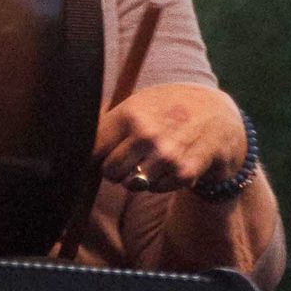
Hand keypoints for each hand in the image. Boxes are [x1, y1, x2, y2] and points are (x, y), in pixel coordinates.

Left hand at [96, 82, 250, 198]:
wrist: (219, 116)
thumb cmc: (171, 107)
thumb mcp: (140, 101)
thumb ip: (109, 119)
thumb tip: (71, 138)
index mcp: (130, 114)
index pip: (92, 149)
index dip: (97, 155)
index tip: (105, 153)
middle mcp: (146, 135)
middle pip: (109, 171)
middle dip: (117, 169)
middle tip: (131, 158)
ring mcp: (166, 155)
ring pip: (132, 184)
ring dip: (139, 177)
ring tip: (153, 159)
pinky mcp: (183, 172)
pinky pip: (155, 189)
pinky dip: (160, 182)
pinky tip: (172, 164)